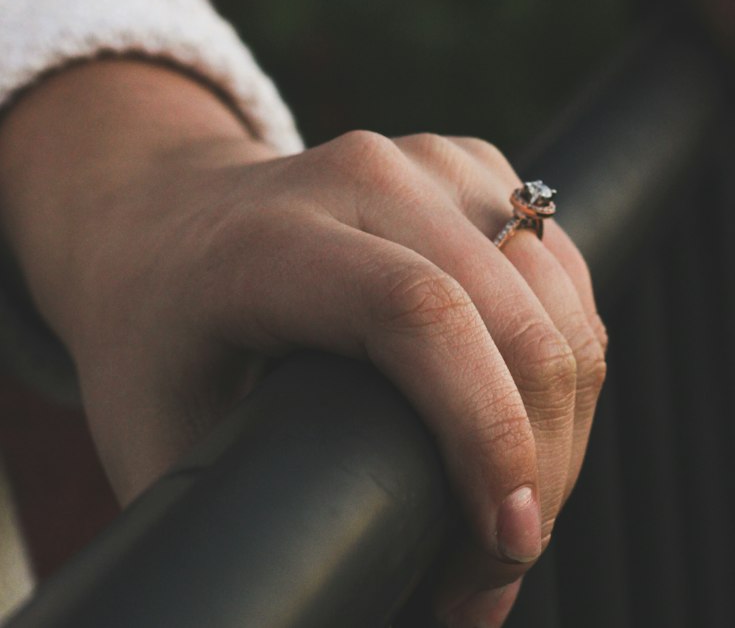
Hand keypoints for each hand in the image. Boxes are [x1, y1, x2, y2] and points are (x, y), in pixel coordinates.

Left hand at [0, 61, 605, 627]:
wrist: (162, 216)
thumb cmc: (155, 341)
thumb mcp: (155, 438)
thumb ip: (232, 521)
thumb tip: (323, 604)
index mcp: (274, 239)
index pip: (418, 312)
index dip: (486, 429)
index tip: (503, 542)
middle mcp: (363, 175)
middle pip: (512, 309)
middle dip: (541, 456)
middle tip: (494, 570)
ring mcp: (426, 160)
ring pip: (558, 288)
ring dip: (568, 414)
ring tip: (510, 510)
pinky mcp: (471, 165)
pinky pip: (562, 265)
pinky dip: (571, 353)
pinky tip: (529, 420)